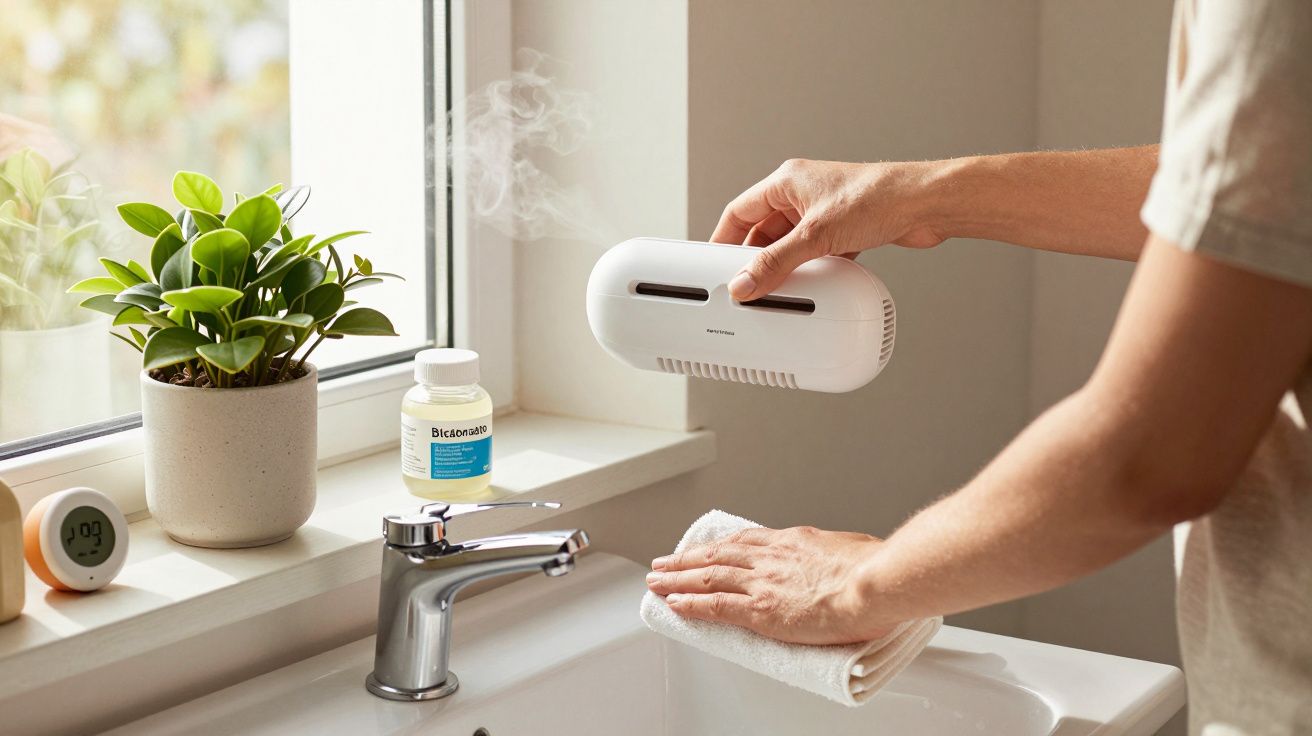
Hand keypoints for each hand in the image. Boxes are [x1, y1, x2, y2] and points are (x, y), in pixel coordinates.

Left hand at [646, 525, 894, 644]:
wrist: (875, 583)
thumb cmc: (875, 569)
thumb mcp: (853, 548)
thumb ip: (838, 555)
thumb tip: (846, 559)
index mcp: (793, 542)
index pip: (746, 542)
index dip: (720, 547)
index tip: (707, 549)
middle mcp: (770, 558)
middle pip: (716, 555)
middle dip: (687, 559)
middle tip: (664, 562)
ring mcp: (762, 582)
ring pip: (707, 577)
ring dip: (677, 579)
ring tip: (657, 581)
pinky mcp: (760, 610)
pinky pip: (715, 607)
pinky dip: (690, 605)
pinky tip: (673, 604)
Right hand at [711, 158, 946, 300]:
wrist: (926, 204)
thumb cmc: (878, 196)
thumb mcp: (816, 236)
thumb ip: (777, 263)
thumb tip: (746, 282)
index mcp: (787, 181)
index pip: (740, 211)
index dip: (723, 238)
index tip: (713, 263)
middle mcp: (803, 193)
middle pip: (763, 230)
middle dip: (754, 258)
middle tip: (744, 283)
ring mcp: (824, 211)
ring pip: (789, 243)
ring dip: (783, 264)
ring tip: (775, 286)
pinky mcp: (844, 228)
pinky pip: (814, 252)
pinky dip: (809, 268)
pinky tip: (810, 282)